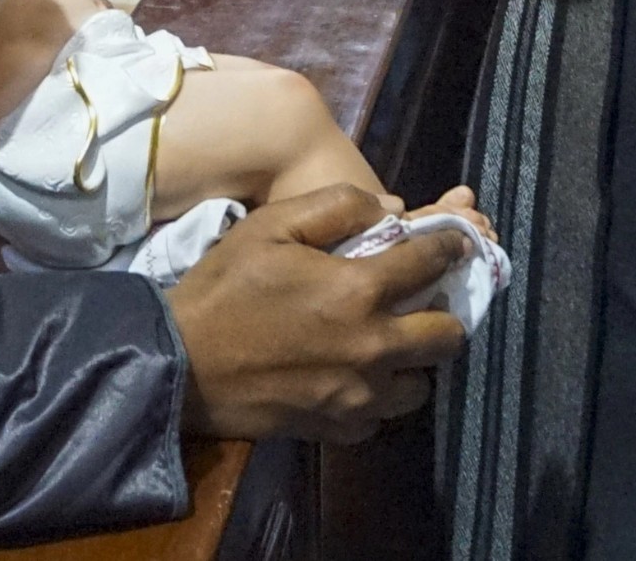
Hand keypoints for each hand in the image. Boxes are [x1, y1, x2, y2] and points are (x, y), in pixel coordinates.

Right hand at [168, 184, 472, 441]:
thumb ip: (337, 206)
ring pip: (422, 384)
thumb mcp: (271, 226)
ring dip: (415, 361)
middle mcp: (372, 348)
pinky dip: (379, 397)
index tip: (456, 243)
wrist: (180, 366)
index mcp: (358, 291)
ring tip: (390, 342)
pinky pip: (382, 417)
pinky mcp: (338, 429)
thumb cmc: (224, 289)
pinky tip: (357, 377)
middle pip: (448, 337)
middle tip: (423, 301)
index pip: (431, 263)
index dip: (450, 247)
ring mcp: (358, 396)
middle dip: (445, 312)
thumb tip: (394, 210)